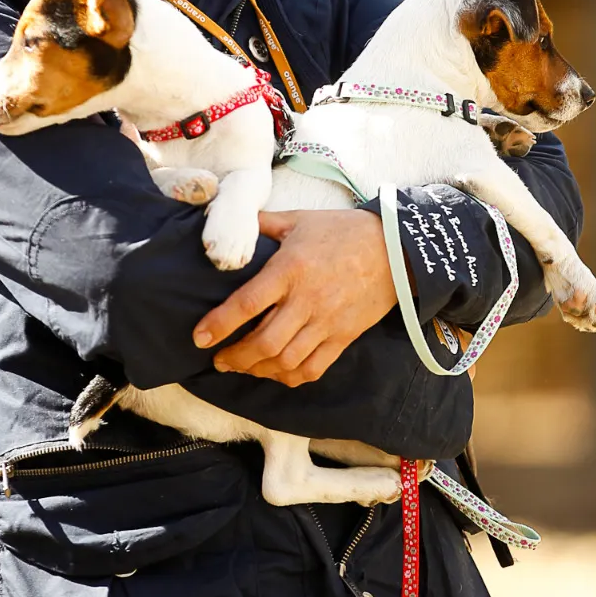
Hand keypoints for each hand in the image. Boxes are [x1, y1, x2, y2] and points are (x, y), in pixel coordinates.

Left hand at [193, 209, 396, 385]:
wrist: (395, 249)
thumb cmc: (342, 231)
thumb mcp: (299, 220)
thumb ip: (263, 225)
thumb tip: (233, 223)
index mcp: (291, 269)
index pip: (247, 303)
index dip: (220, 324)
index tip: (200, 338)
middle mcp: (307, 300)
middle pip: (265, 343)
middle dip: (236, 357)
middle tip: (220, 359)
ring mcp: (327, 322)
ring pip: (286, 361)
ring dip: (258, 369)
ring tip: (243, 366)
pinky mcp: (344, 337)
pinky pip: (313, 368)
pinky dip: (290, 376)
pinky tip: (276, 372)